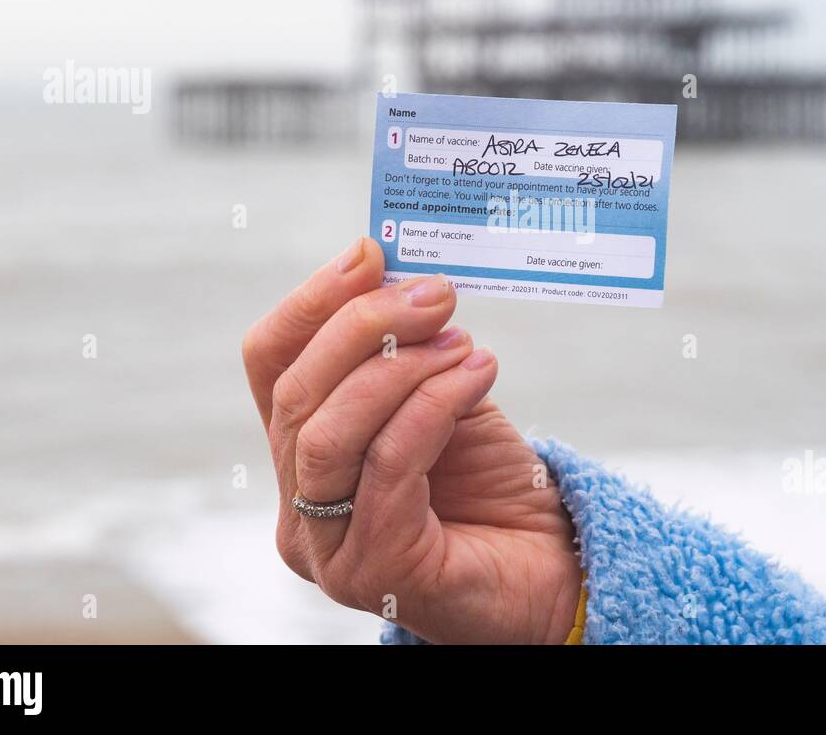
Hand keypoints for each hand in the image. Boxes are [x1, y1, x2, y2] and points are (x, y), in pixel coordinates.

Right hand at [241, 237, 582, 643]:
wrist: (555, 567)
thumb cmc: (493, 486)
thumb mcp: (442, 396)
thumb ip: (408, 351)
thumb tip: (398, 271)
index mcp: (302, 455)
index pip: (270, 365)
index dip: (311, 303)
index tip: (369, 253)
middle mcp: (299, 508)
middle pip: (294, 394)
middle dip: (363, 326)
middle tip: (434, 294)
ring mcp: (329, 548)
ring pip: (326, 433)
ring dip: (397, 369)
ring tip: (460, 340)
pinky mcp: (375, 572)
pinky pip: (388, 466)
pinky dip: (432, 406)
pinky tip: (478, 375)